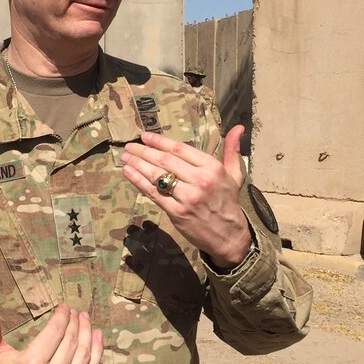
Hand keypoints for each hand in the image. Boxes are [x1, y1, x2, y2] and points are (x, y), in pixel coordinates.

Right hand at [0, 305, 103, 363]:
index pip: (56, 333)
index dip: (63, 316)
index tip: (65, 307)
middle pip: (72, 343)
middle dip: (77, 323)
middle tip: (77, 312)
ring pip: (84, 358)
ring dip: (89, 336)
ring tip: (87, 321)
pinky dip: (96, 356)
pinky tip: (98, 339)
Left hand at [122, 125, 250, 267]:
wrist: (229, 236)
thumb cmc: (228, 202)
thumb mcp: (235, 175)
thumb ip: (232, 150)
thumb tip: (238, 127)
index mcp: (212, 168)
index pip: (180, 149)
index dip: (160, 141)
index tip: (145, 136)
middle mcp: (200, 180)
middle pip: (165, 160)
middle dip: (144, 151)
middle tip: (129, 145)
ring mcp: (187, 197)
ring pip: (157, 175)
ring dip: (137, 163)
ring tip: (125, 156)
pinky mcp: (176, 212)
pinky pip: (154, 193)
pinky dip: (138, 181)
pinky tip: (128, 172)